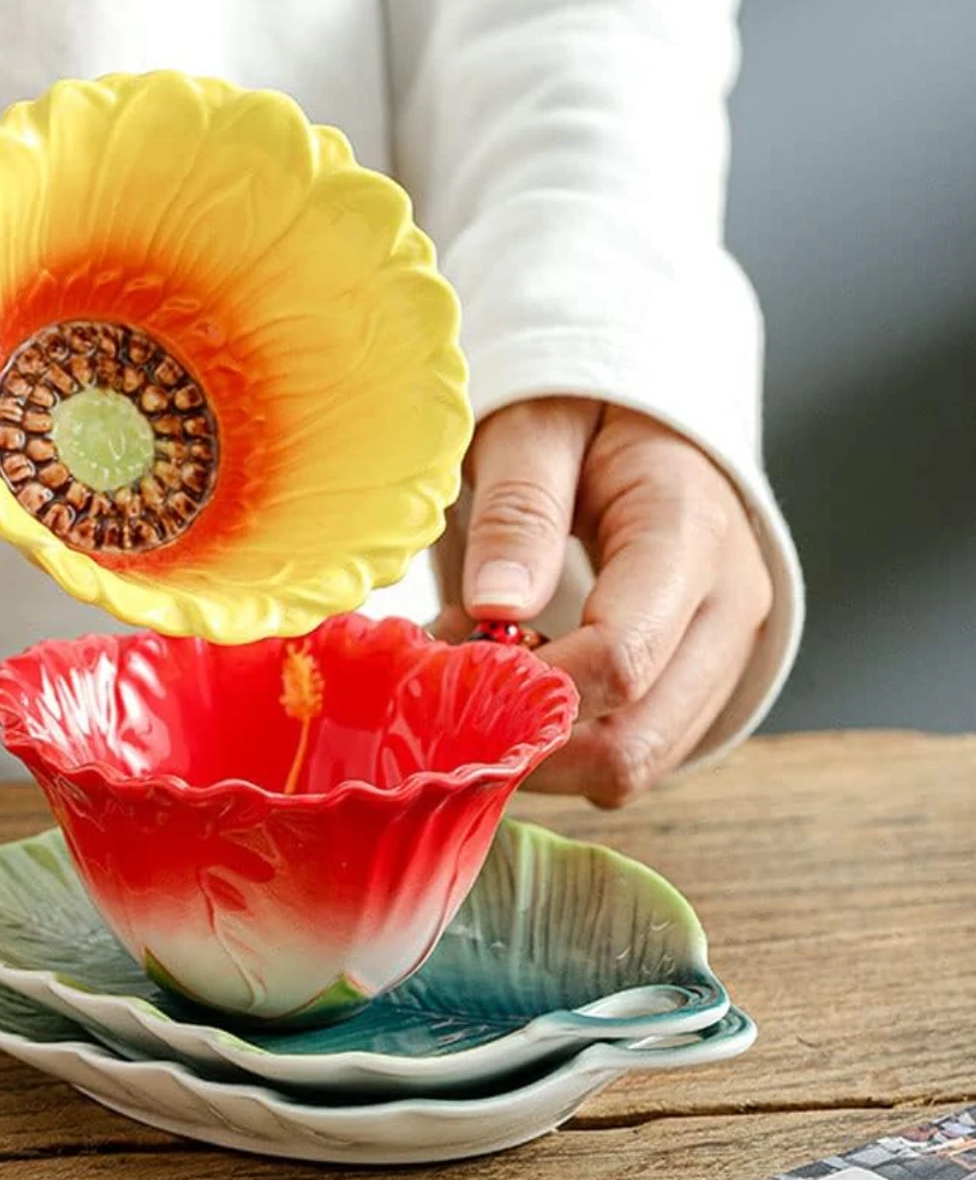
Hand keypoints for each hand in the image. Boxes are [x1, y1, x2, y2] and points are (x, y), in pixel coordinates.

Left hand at [432, 400, 773, 806]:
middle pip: (634, 742)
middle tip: (452, 687)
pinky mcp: (703, 686)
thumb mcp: (535, 430)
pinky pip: (635, 754)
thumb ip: (518, 512)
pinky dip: (567, 745)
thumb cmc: (585, 416)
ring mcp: (725, 656)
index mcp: (690, 532)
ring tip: (485, 676)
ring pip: (635, 764)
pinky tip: (521, 687)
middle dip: (528, 740)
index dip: (526, 688)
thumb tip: (495, 607)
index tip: (451, 668)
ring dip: (543, 749)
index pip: (620, 656)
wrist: (649, 421)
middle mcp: (729, 608)